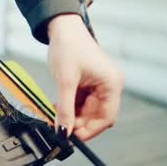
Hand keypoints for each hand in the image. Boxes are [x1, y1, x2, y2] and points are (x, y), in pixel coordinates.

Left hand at [47, 14, 123, 140]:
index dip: (90, 131)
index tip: (72, 138)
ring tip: (54, 118)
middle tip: (59, 129)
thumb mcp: (65, 81)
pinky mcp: (89, 83)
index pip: (107, 117)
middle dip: (78, 123)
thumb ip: (65, 109)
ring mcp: (100, 85)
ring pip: (87, 111)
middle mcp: (109, 85)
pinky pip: (81, 102)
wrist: (62, 27)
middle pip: (96, 116)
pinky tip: (57, 109)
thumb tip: (63, 131)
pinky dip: (69, 107)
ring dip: (71, 116)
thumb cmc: (68, 47)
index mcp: (111, 84)